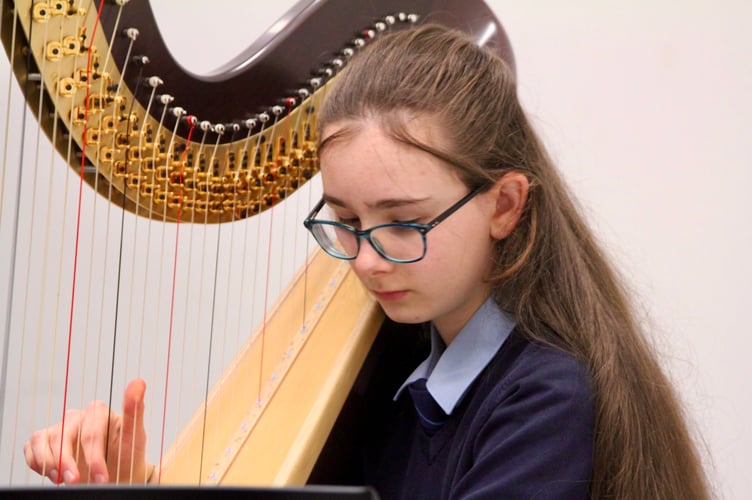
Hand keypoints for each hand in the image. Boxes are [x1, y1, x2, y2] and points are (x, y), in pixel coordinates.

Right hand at [24, 378, 151, 484]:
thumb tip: (139, 382)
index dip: (94, 456)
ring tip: (63, 480)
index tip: (101, 476)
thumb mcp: (135, 435)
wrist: (118, 474)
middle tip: (77, 482)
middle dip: (69, 463)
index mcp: (98, 412)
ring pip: (43, 440)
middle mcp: (77, 417)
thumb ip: (135, 409)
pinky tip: (52, 474)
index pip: (90, 431)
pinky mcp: (46, 441)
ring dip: (50, 463)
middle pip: (64, 435)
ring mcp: (60, 429)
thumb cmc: (127, 454)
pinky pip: (31, 447)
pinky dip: (37, 462)